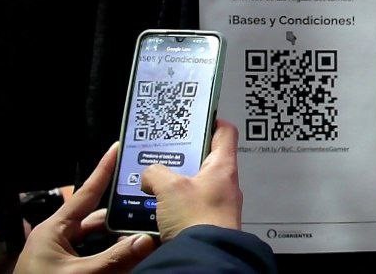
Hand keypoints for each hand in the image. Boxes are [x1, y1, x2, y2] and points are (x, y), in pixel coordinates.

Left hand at [13, 144, 156, 273]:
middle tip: (147, 206)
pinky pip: (95, 257)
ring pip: (98, 241)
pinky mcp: (67, 271)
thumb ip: (116, 258)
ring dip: (120, 239)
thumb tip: (148, 240)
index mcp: (53, 229)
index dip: (104, 170)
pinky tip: (132, 256)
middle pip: (97, 220)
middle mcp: (57, 238)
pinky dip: (113, 256)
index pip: (86, 192)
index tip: (118, 149)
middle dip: (122, 216)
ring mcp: (61, 257)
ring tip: (146, 233)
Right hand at [141, 119, 242, 241]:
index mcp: (223, 166)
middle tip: (162, 154)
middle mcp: (225, 184)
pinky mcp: (207, 223)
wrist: (204, 259)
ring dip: (174, 184)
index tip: (195, 117)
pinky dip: (174, 206)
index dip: (211, 120)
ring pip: (194, 185)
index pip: (225, 132)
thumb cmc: (198, 220)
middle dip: (182, 157)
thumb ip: (156, 172)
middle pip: (205, 159)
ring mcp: (217, 204)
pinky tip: (156, 208)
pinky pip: (189, 208)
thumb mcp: (169, 186)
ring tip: (153, 183)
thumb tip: (150, 174)